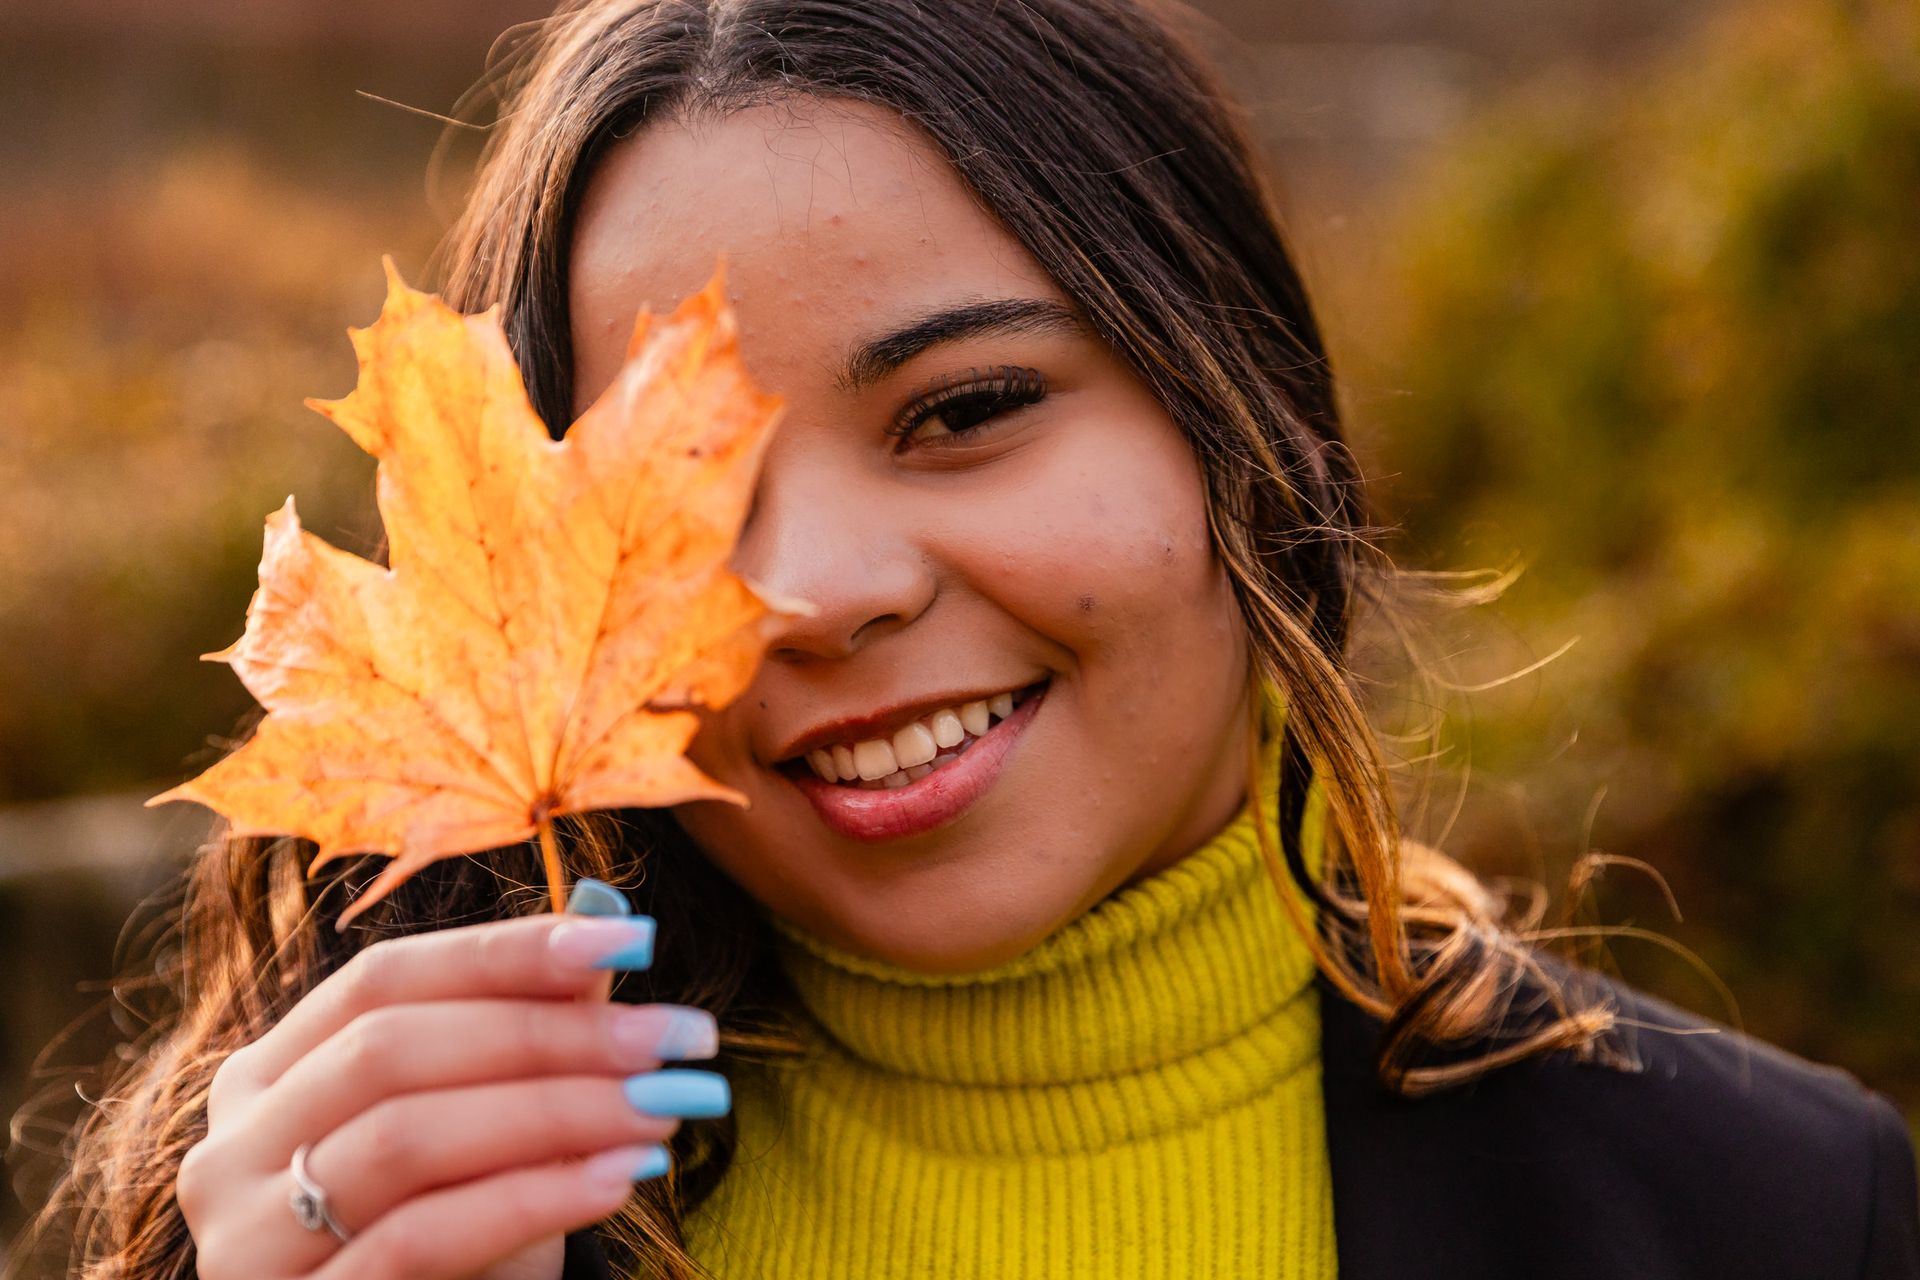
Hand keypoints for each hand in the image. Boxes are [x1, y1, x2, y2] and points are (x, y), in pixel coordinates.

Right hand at [177, 885, 725, 1279]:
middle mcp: (232, 1151)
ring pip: (405, 1140)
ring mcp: (246, 1243)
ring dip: (555, 1112)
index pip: (381, 980)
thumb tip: (610, 910)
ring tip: (664, 1106)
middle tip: (674, 1035)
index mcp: (266, 1077)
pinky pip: (417, 1240)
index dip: (506, 952)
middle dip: (549, 1034)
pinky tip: (618, 1179)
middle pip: (392, 1051)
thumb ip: (531, 1025)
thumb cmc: (454, 1244)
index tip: (637, 941)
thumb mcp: (491, 1130)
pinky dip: (529, 1199)